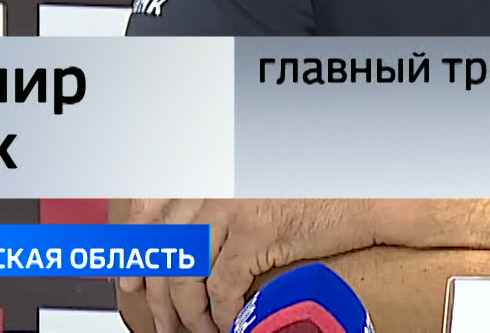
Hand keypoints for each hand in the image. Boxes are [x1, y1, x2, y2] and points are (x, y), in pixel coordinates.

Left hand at [111, 199, 378, 332]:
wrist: (359, 193)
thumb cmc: (312, 192)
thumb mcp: (253, 191)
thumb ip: (220, 204)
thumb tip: (185, 242)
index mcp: (208, 173)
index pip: (152, 209)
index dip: (136, 249)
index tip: (130, 279)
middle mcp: (213, 184)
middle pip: (164, 249)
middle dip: (158, 295)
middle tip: (163, 323)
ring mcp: (233, 207)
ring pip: (187, 275)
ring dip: (188, 313)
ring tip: (199, 331)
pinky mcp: (257, 232)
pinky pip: (222, 286)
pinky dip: (222, 313)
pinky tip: (230, 323)